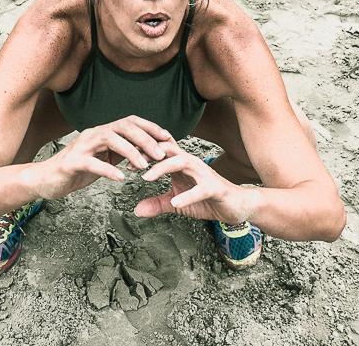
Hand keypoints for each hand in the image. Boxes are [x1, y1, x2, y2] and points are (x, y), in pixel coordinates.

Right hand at [30, 116, 171, 200]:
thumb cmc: (78, 169)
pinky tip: (119, 178)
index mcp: (104, 132)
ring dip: (130, 151)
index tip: (168, 137)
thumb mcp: (105, 159)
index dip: (150, 127)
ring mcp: (82, 146)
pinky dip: (107, 170)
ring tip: (144, 165)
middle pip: (123, 127)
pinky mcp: (72, 162)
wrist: (47, 179)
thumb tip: (147, 151)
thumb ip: (122, 153)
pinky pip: (92, 163)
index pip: (130, 122)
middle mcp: (94, 133)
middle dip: (146, 139)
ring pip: (110, 140)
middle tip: (161, 154)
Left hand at [134, 142, 258, 224]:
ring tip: (146, 178)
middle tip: (129, 164)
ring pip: (182, 162)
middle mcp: (191, 164)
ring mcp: (203, 174)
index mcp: (180, 165)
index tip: (122, 159)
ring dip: (162, 168)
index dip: (141, 152)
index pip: (159, 151)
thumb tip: (137, 210)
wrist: (236, 206)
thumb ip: (158, 204)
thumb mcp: (177, 204)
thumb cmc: (207, 200)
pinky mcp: (215, 188)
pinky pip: (201, 189)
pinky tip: (175, 203)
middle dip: (148, 153)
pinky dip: (188, 195)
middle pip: (167, 150)